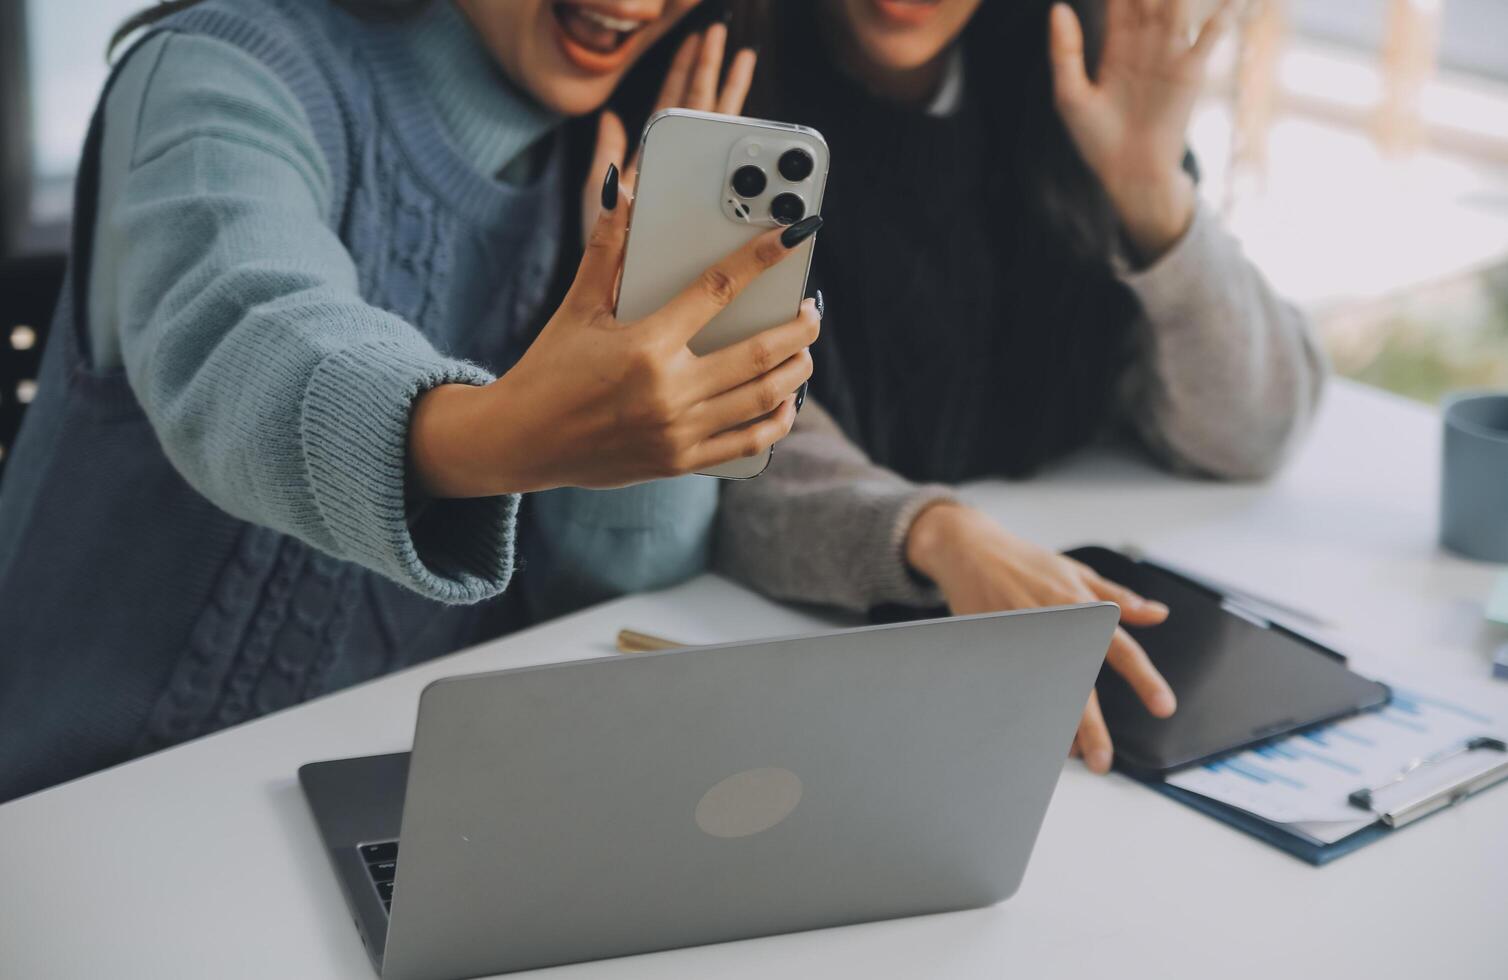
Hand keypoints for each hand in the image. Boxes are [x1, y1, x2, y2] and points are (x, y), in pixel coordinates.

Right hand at [410, 175, 822, 495]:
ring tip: (804, 351)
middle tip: (813, 310)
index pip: (717, 289)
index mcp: (645, 344)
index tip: (794, 237)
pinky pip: (747, 443)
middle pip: (759, 352)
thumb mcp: (576, 307)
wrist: (521, 441)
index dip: (761, 258)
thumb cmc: (548, 369)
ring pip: (762, 398)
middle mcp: (668, 390)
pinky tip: (787, 402)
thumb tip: (621, 193)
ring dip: (796, 372)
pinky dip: (776, 421)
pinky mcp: (680, 461)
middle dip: (799, 327)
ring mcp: (678, 431)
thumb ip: (606, 251)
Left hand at [580, 22, 756, 245]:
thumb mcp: (597, 203)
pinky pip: (735, 177)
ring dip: (733, 96)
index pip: (674, 106)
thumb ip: (606, 159)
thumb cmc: (604, 260)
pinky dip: (748, 152)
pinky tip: (761, 126)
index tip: (701, 39)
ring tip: (744, 60)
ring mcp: (700, 191)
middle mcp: (681, 173)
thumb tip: (609, 117)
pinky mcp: (715, 214)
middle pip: (703, 111)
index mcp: (655, 163)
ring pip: (722, 136)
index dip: (687, 70)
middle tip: (724, 36)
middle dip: (714, 70)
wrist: (619, 301)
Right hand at [905, 503, 1176, 774]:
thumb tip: (1157, 614)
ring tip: (1069, 752)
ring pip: (1044, 692)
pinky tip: (1034, 729)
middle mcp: (1055, 625)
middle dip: (1091, 727)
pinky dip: (1026, 709)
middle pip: (1078, 684)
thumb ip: (1119, 597)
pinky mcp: (996, 646)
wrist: (970, 551)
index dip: (1144, 679)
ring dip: (1056, 725)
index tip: (1162, 706)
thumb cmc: (1026, 562)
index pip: (1120, 649)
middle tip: (1102, 759)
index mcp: (1081, 607)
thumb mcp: (1077, 572)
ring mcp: (1023, 639)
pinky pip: (1014, 687)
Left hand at [1048, 0, 1232, 258]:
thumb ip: (1065, 52)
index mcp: (1116, 43)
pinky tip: (1230, 1)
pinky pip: (1209, 38)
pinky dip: (1222, 15)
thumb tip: (1058, 6)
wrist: (1126, 174)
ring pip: (1181, 3)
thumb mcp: (1069, 96)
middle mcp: (1147, 41)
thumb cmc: (1096, 140)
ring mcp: (1171, 54)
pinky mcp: (1190, 74)